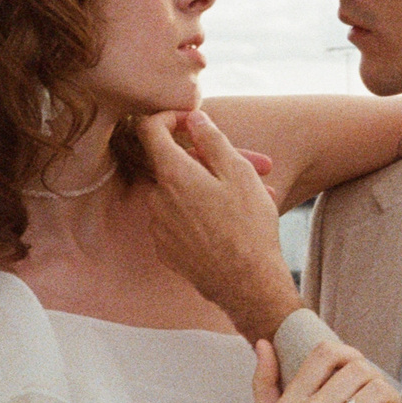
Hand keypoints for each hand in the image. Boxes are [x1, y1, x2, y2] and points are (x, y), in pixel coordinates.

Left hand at [136, 110, 303, 339]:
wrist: (248, 285)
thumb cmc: (248, 227)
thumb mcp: (239, 173)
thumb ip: (212, 139)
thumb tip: (193, 117)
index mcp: (173, 175)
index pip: (149, 129)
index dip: (168, 117)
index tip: (189, 120)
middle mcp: (156, 199)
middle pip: (174, 165)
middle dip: (207, 161)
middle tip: (252, 167)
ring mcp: (158, 227)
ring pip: (180, 194)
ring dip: (208, 190)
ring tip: (250, 200)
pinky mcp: (166, 250)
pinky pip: (178, 220)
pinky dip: (200, 214)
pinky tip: (230, 225)